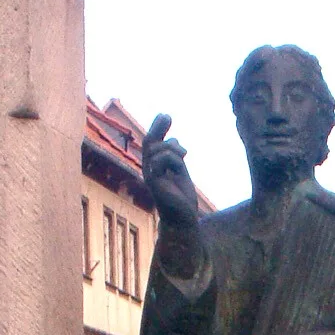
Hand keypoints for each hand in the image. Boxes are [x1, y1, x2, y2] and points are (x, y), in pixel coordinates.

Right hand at [142, 114, 200, 228]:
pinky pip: (161, 159)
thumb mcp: (180, 172)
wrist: (182, 219)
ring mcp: (151, 175)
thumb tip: (174, 140)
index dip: (158, 128)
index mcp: (155, 167)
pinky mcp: (155, 181)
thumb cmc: (182, 199)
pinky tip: (182, 161)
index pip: (152, 144)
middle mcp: (150, 170)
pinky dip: (173, 157)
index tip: (166, 115)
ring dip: (173, 146)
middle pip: (149, 143)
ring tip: (184, 154)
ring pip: (157, 149)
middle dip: (158, 127)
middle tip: (167, 114)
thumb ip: (175, 158)